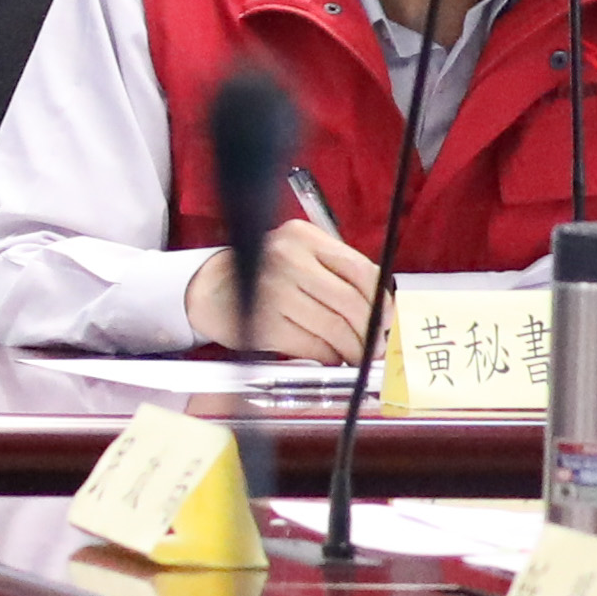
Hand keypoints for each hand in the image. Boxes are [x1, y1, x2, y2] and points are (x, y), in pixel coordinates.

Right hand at [183, 212, 376, 366]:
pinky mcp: (263, 322)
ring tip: (358, 357)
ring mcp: (274, 290)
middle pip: (349, 302)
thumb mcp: (298, 255)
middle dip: (370, 331)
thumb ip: (335, 272)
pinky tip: (331, 358)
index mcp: (304, 237)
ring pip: (333, 327)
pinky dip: (328, 356)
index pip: (359, 269)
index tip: (388, 320)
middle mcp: (288, 259)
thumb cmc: (263, 274)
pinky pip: (311, 345)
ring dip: (352, 349)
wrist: (208, 289)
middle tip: (377, 347)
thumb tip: (380, 311)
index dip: (381, 301)